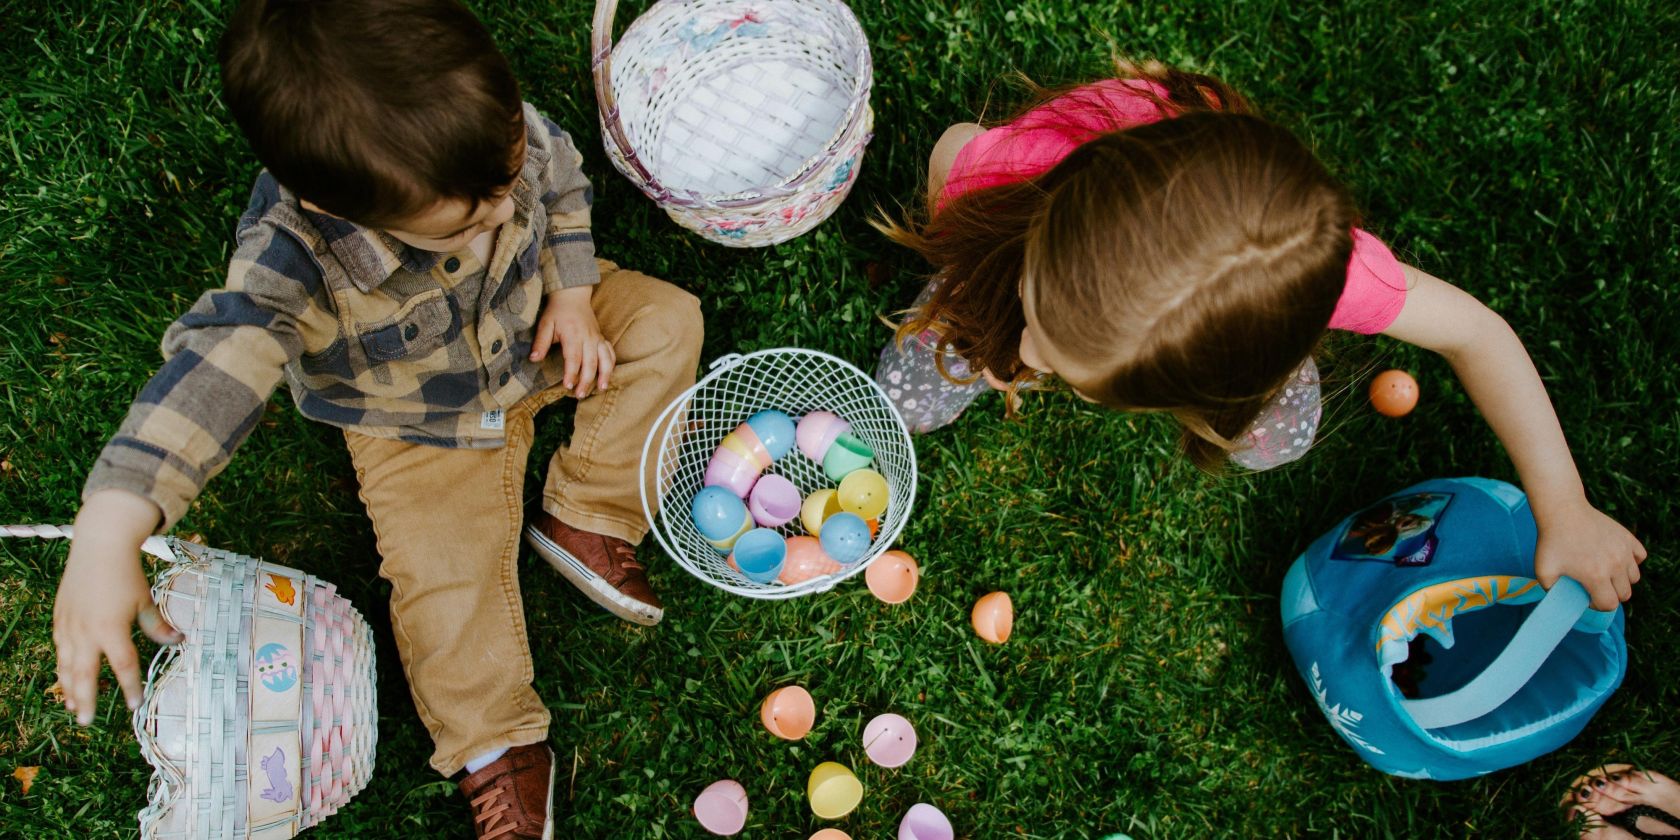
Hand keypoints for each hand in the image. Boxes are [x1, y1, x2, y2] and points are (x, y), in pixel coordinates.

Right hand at [53, 489, 180, 724]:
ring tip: (73, 708)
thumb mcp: (145, 599)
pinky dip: (62, 668)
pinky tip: (65, 679)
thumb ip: (157, 625)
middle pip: (85, 675)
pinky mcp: (60, 619)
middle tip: (87, 722)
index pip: (123, 666)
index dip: (129, 687)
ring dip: (70, 688)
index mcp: (111, 628)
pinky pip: (59, 650)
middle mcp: (86, 631)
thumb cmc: (126, 573)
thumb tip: (178, 641)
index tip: (134, 704)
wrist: (99, 545)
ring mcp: (69, 626)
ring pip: (67, 666)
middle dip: (86, 700)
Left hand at [530, 286, 614, 397]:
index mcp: (573, 334)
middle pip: (590, 362)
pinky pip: (610, 352)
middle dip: (587, 380)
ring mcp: (597, 338)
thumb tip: (533, 359)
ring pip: (605, 358)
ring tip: (601, 388)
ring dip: (604, 374)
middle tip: (579, 395)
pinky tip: (608, 376)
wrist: (573, 295)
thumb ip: (540, 342)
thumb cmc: (557, 311)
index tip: (567, 386)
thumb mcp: (545, 324)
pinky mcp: (601, 338)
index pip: (574, 357)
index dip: (571, 373)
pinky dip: (611, 365)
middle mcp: (588, 337)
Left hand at [1533, 500, 1646, 610]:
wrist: (1563, 511)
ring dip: (1622, 580)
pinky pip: (1640, 557)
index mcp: (1596, 577)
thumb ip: (1552, 591)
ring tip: (1605, 573)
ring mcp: (1624, 551)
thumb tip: (1562, 601)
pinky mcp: (1628, 538)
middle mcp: (1615, 565)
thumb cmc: (1551, 541)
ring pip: (1634, 577)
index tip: (1588, 597)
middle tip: (1595, 586)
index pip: (1609, 604)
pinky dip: (1631, 561)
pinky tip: (1616, 558)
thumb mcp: (1543, 571)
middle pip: (1624, 593)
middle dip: (1610, 594)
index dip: (1598, 605)